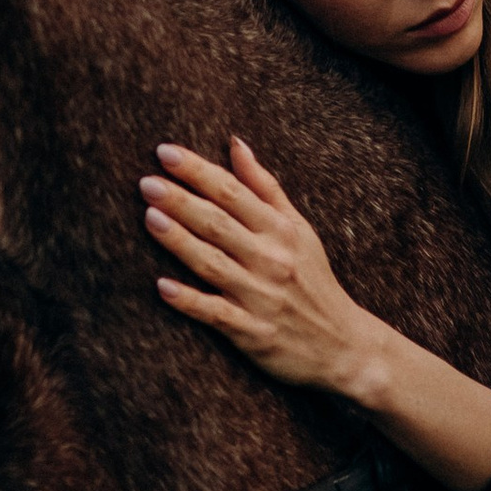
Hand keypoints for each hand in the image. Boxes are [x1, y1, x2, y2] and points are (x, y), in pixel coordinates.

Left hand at [141, 139, 375, 398]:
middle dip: (181, 201)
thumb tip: (236, 143)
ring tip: (149, 217)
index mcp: (281, 231)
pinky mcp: (253, 332)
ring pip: (213, 263)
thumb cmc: (314, 282)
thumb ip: (265, 188)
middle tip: (146, 183)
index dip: (198, 171)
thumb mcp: (299, 230)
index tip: (165, 153)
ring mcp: (261, 297)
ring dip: (180, 241)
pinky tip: (163, 287)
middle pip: (219, 223)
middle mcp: (271, 259)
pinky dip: (190, 301)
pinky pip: (216, 314)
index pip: (233, 192)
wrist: (344, 346)